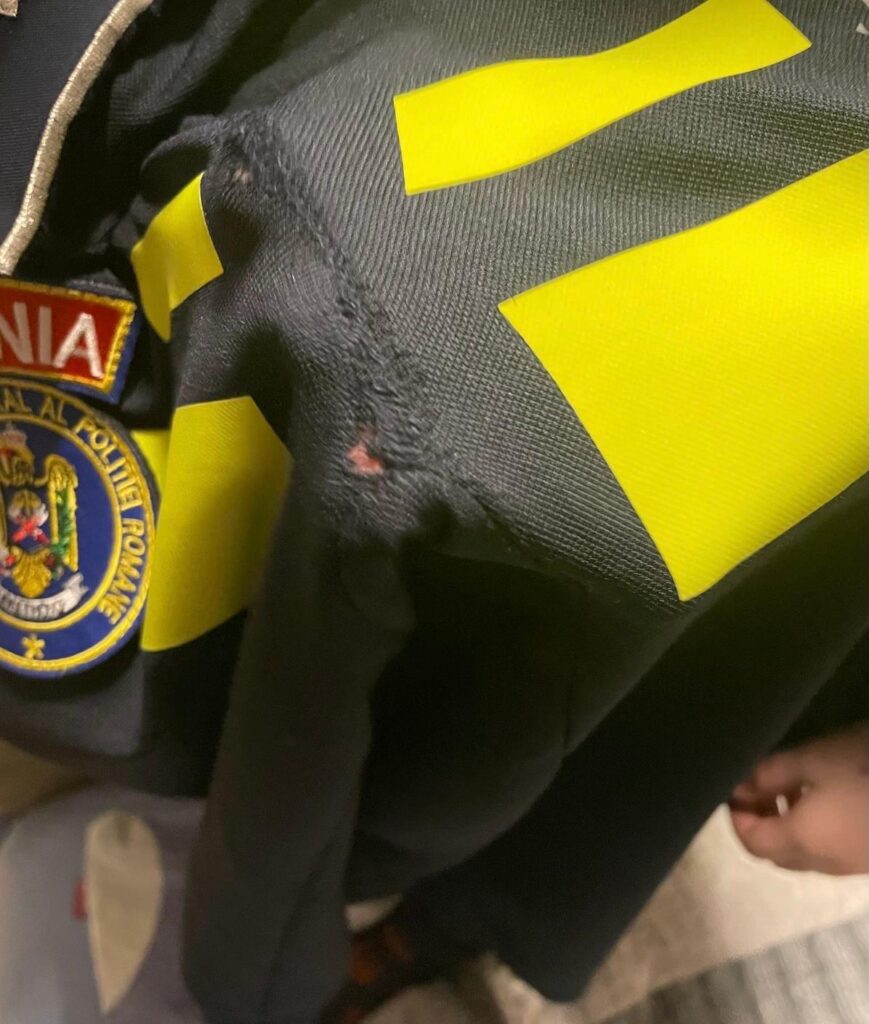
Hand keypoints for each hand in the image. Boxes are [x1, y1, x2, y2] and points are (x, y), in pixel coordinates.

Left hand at [729, 723, 868, 875]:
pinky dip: (811, 830)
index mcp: (801, 841)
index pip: (751, 842)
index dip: (736, 817)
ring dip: (785, 826)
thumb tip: (738, 785)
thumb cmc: (864, 770)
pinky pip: (828, 852)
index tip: (733, 787)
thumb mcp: (812, 760)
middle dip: (758, 822)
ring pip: (802, 854)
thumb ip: (769, 774)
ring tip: (788, 785)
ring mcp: (851, 865)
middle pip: (774, 853)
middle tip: (755, 785)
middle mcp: (823, 862)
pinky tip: (823, 796)